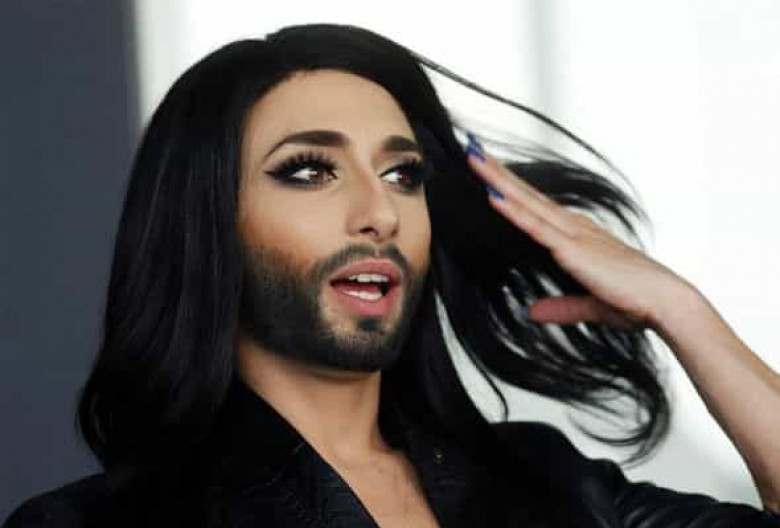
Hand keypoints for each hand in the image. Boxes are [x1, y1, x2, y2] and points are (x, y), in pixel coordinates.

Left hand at [466, 145, 691, 329]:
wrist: (665, 302)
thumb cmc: (636, 301)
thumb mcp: (589, 306)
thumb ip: (560, 307)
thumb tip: (532, 312)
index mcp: (578, 236)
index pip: (536, 207)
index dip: (511, 188)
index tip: (489, 171)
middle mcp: (573, 228)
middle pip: (526, 194)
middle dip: (498, 172)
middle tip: (472, 148)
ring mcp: (572, 235)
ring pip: (526, 202)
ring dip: (498, 180)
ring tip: (474, 157)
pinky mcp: (572, 250)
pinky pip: (535, 227)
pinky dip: (513, 211)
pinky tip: (492, 196)